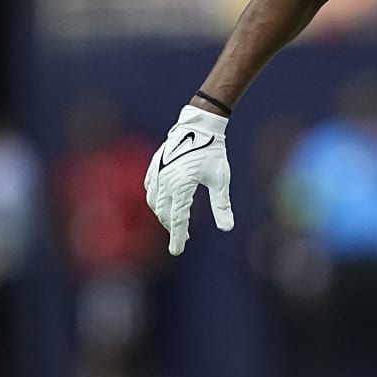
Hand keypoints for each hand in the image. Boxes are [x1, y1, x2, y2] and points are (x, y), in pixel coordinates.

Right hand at [144, 105, 232, 254]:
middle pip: (165, 213)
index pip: (178, 219)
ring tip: (174, 223)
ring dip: (163, 215)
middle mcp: (166, 181)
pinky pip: (149, 188)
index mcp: (181, 186)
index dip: (178, 237)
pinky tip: (161, 204)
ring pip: (154, 202)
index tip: (177, 251)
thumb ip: (222, 205)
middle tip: (182, 238)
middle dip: (172, 228)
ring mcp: (158, 172)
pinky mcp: (155, 165)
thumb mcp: (220, 180)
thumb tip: (227, 228)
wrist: (199, 125)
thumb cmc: (213, 152)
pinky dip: (154, 200)